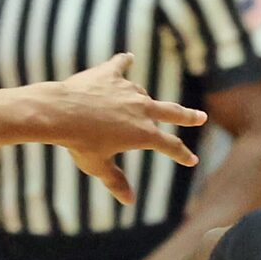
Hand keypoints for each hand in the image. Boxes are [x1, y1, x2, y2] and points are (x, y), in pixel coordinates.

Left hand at [45, 52, 202, 205]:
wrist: (59, 113)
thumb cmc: (78, 143)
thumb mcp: (98, 166)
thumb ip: (116, 182)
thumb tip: (129, 201)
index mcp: (143, 134)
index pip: (171, 146)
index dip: (182, 155)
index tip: (192, 160)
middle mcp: (141, 109)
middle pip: (172, 112)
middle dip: (188, 117)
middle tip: (201, 117)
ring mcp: (126, 89)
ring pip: (141, 94)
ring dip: (142, 100)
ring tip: (139, 104)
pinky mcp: (108, 74)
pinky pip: (119, 65)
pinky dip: (123, 62)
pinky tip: (128, 58)